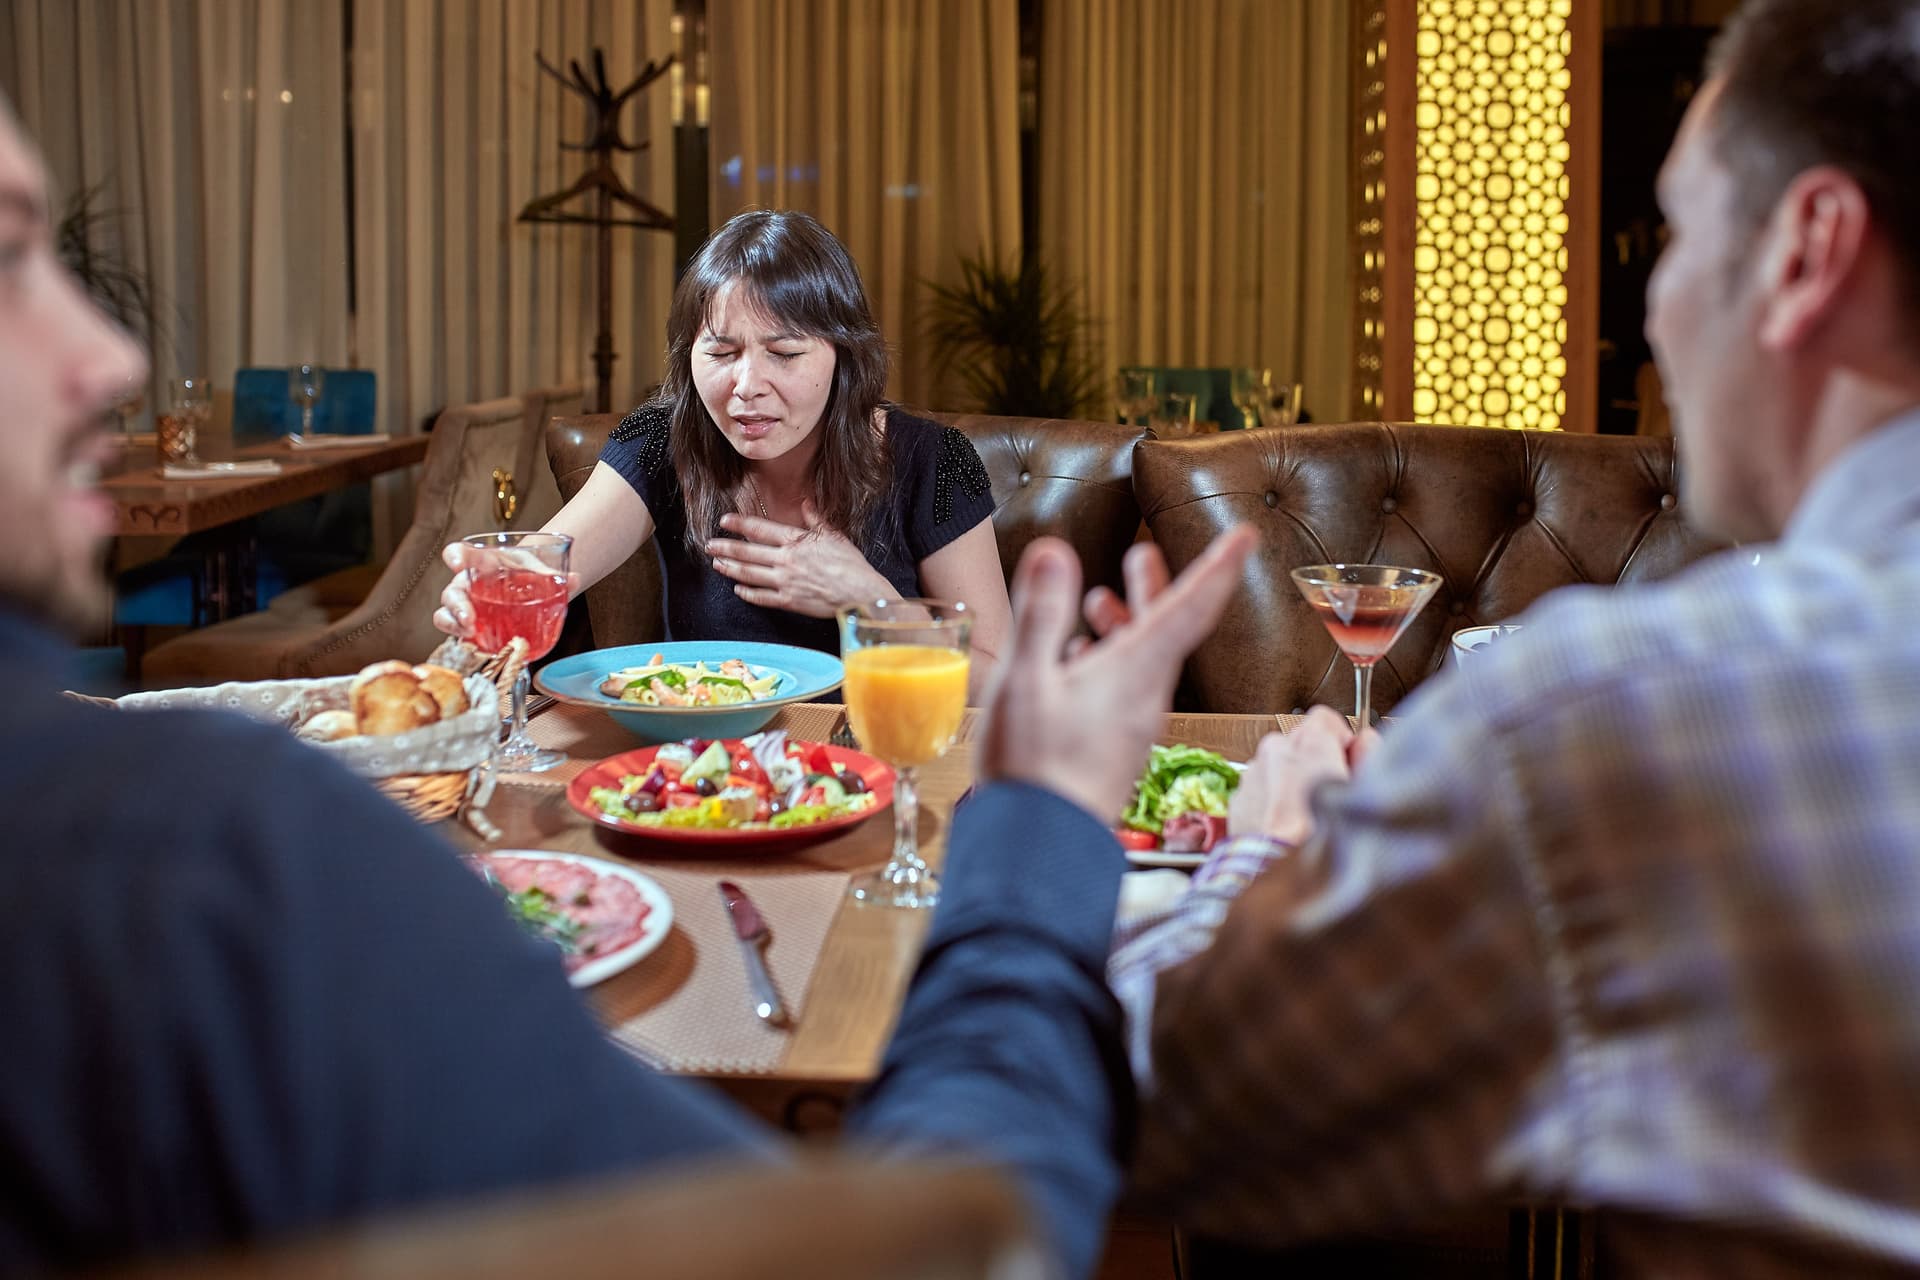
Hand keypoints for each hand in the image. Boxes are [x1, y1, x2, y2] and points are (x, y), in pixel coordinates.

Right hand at [432, 542, 580, 637]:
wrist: (529, 589)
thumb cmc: (528, 575)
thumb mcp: (540, 570)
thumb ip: (556, 574)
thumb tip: (575, 578)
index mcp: (483, 563)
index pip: (461, 553)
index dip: (456, 556)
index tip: (457, 562)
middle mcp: (469, 585)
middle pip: (452, 591)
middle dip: (456, 604)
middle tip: (469, 618)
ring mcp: (467, 608)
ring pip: (446, 615)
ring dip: (454, 625)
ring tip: (469, 635)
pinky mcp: (471, 629)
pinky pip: (459, 636)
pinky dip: (465, 643)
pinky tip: (478, 648)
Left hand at [707, 501, 892, 616]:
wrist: (860, 593)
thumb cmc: (850, 563)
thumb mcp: (834, 534)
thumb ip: (815, 518)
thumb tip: (806, 502)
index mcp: (796, 542)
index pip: (760, 529)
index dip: (739, 524)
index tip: (724, 520)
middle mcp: (786, 561)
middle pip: (748, 552)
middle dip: (726, 547)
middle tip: (709, 545)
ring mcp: (785, 582)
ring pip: (750, 575)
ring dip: (730, 568)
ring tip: (717, 564)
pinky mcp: (789, 601)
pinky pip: (762, 597)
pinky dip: (748, 593)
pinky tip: (737, 589)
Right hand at [976, 528, 1256, 822]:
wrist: (1040, 847)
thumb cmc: (1033, 765)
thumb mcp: (1027, 679)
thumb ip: (1042, 613)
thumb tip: (1054, 551)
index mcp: (1137, 672)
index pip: (1192, 607)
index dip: (1219, 566)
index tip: (1245, 535)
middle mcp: (1145, 697)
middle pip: (1164, 631)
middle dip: (1155, 587)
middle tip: (1143, 551)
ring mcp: (1131, 727)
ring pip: (1139, 662)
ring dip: (1122, 626)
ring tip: (1095, 603)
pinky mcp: (1114, 751)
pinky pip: (1121, 693)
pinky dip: (1104, 665)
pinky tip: (1074, 663)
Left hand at [1227, 707, 1359, 844]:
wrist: (1278, 875)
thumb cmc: (1322, 837)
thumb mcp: (1365, 789)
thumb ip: (1370, 754)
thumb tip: (1367, 742)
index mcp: (1308, 742)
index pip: (1326, 718)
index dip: (1341, 740)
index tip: (1348, 761)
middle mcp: (1275, 750)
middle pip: (1300, 745)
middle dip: (1316, 764)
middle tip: (1333, 796)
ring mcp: (1252, 775)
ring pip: (1278, 769)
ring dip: (1293, 785)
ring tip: (1308, 819)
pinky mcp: (1238, 802)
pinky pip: (1261, 793)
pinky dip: (1272, 805)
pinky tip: (1287, 830)